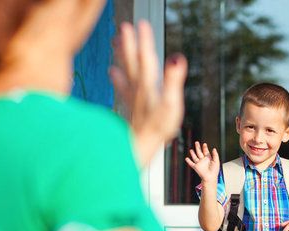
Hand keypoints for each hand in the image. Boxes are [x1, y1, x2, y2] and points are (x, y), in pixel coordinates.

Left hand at [110, 20, 187, 165]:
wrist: (138, 149)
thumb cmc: (157, 129)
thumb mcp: (171, 105)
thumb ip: (173, 81)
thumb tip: (177, 57)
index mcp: (148, 85)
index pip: (147, 58)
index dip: (144, 40)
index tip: (141, 23)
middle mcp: (138, 89)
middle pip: (132, 61)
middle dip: (129, 43)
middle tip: (124, 26)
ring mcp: (133, 98)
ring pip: (125, 71)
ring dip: (121, 55)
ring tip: (115, 40)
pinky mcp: (131, 108)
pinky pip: (122, 87)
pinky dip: (117, 77)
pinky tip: (111, 71)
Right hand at [184, 141, 219, 183]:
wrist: (210, 177)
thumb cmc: (214, 170)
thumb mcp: (216, 161)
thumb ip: (215, 155)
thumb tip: (214, 149)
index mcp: (208, 159)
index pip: (206, 152)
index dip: (205, 148)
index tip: (204, 144)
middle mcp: (203, 160)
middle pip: (199, 152)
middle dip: (198, 147)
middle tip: (196, 142)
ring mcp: (199, 163)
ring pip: (195, 157)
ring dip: (193, 153)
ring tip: (191, 150)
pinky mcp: (196, 167)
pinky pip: (191, 163)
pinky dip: (188, 161)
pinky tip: (186, 158)